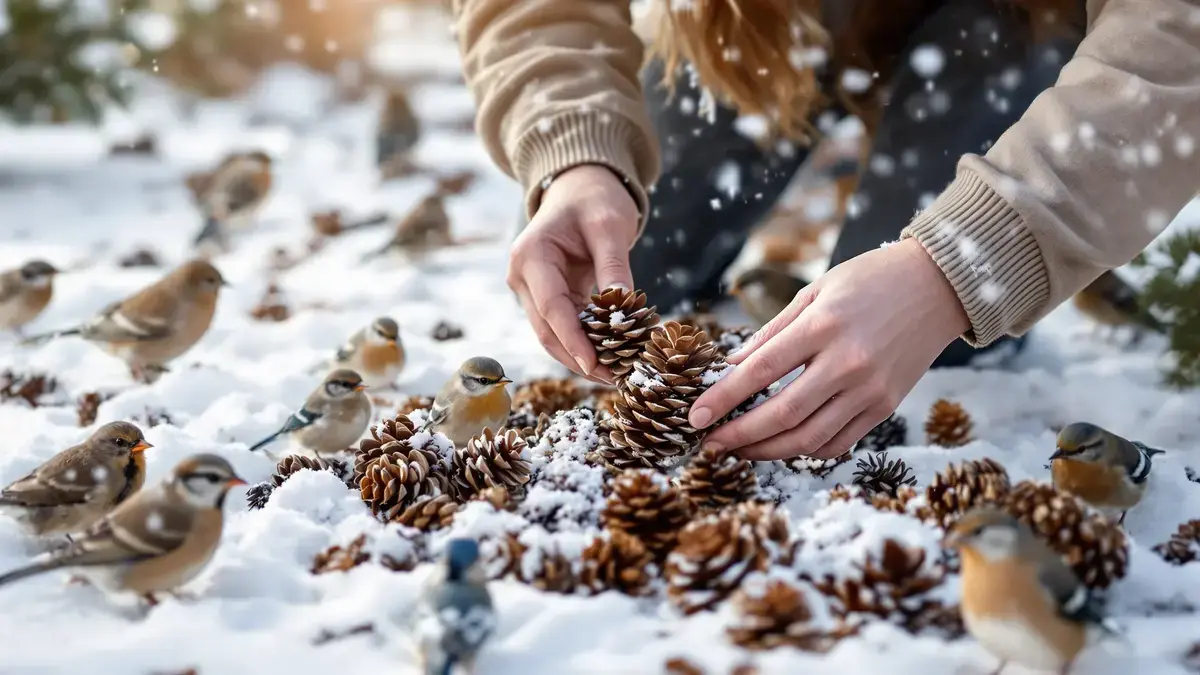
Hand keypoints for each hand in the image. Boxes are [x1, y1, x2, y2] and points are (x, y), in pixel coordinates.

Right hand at [508, 164, 639, 382]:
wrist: (581, 186)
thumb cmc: (594, 198)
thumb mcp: (610, 226)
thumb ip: (614, 267)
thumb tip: (624, 309)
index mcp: (531, 256)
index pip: (552, 308)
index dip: (573, 340)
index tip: (595, 365)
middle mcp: (523, 277)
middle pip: (547, 330)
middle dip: (579, 358)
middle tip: (615, 378)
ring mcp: (532, 290)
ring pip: (553, 335)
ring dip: (582, 356)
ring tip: (617, 374)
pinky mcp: (548, 297)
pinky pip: (565, 327)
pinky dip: (587, 343)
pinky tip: (612, 357)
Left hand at [688, 238, 970, 459]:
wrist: (939, 285)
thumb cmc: (870, 280)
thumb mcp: (816, 290)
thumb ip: (772, 332)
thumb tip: (731, 367)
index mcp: (823, 326)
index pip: (759, 372)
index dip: (723, 399)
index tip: (694, 417)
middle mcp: (848, 362)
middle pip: (781, 414)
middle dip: (738, 435)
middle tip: (709, 443)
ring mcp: (870, 390)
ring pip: (808, 438)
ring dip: (766, 451)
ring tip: (738, 450)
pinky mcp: (886, 406)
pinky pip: (838, 442)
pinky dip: (804, 451)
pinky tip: (781, 446)